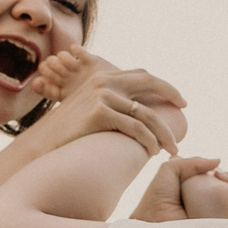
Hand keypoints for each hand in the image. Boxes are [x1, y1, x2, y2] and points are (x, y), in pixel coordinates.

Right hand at [28, 48, 188, 152]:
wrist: (44, 145)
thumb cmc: (70, 133)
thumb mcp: (91, 111)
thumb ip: (112, 104)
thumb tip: (138, 111)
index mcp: (104, 78)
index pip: (143, 75)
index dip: (165, 86)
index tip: (180, 101)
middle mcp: (104, 81)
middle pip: (149, 84)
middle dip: (171, 98)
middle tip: (183, 118)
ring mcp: (101, 95)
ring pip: (145, 114)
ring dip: (163, 134)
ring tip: (171, 150)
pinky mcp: (99, 112)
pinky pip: (135, 127)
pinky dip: (148, 141)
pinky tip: (152, 152)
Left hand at [132, 156, 227, 222]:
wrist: (155, 225)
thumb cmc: (157, 198)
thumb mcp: (170, 170)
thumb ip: (192, 161)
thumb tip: (218, 161)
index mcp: (194, 190)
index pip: (215, 178)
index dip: (220, 172)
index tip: (217, 171)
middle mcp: (205, 202)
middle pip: (227, 186)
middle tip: (222, 177)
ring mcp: (213, 215)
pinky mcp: (220, 226)